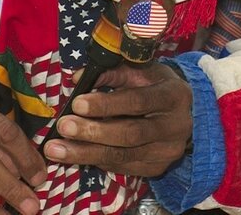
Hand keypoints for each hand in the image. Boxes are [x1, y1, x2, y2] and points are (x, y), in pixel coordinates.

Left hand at [44, 63, 193, 176]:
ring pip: (123, 156)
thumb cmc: (155, 86)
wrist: (184, 112)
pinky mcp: (157, 168)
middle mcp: (175, 127)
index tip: (76, 104)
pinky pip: (123, 167)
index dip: (106, 104)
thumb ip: (111, 73)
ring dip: (85, 153)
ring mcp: (167, 152)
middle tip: (62, 127)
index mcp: (173, 96)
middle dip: (92, 132)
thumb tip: (77, 78)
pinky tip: (75, 156)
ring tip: (56, 149)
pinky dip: (96, 161)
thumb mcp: (140, 71)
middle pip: (130, 134)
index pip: (137, 102)